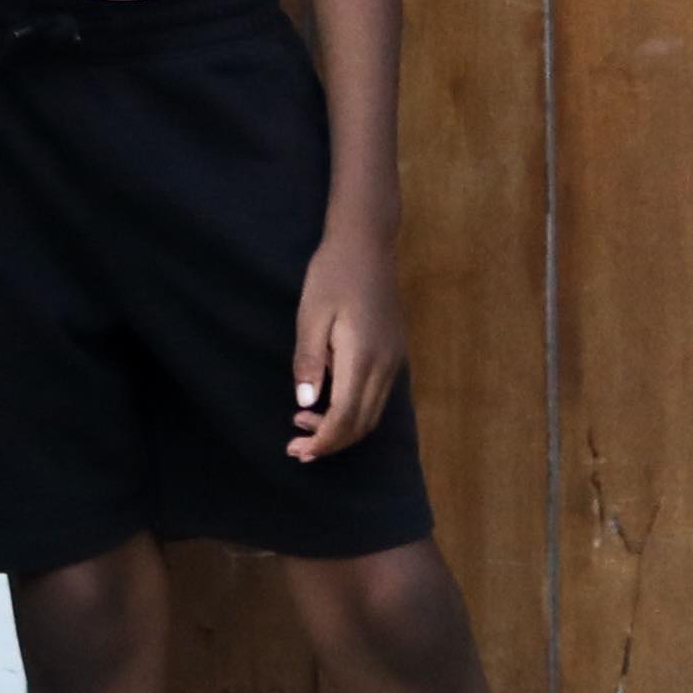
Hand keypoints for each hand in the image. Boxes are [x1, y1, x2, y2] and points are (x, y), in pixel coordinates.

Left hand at [290, 220, 404, 460]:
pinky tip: (330, 401)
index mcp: (362, 357)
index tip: (298, 451)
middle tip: (297, 448)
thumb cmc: (332, 273)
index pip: (345, 418)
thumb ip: (309, 361)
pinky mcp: (395, 352)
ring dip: (343, 428)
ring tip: (307, 426)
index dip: (323, 441)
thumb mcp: (311, 314)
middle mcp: (385, 365)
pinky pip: (378, 396)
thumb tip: (306, 403)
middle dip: (331, 443)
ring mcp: (395, 359)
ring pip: (372, 413)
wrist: (367, 242)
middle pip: (362, 424)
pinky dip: (355, 410)